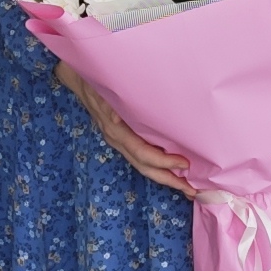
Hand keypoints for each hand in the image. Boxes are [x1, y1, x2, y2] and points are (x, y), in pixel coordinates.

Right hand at [58, 65, 194, 198]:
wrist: (80, 81)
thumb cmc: (96, 83)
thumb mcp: (102, 90)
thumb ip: (109, 105)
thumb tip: (116, 119)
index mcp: (116, 131)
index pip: (142, 153)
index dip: (163, 161)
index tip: (184, 164)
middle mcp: (118, 140)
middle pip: (144, 167)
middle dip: (168, 179)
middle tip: (191, 189)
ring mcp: (120, 141)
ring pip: (143, 165)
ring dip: (165, 176)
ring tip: (185, 185)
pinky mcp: (123, 138)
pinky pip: (141, 157)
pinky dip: (158, 166)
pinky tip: (171, 168)